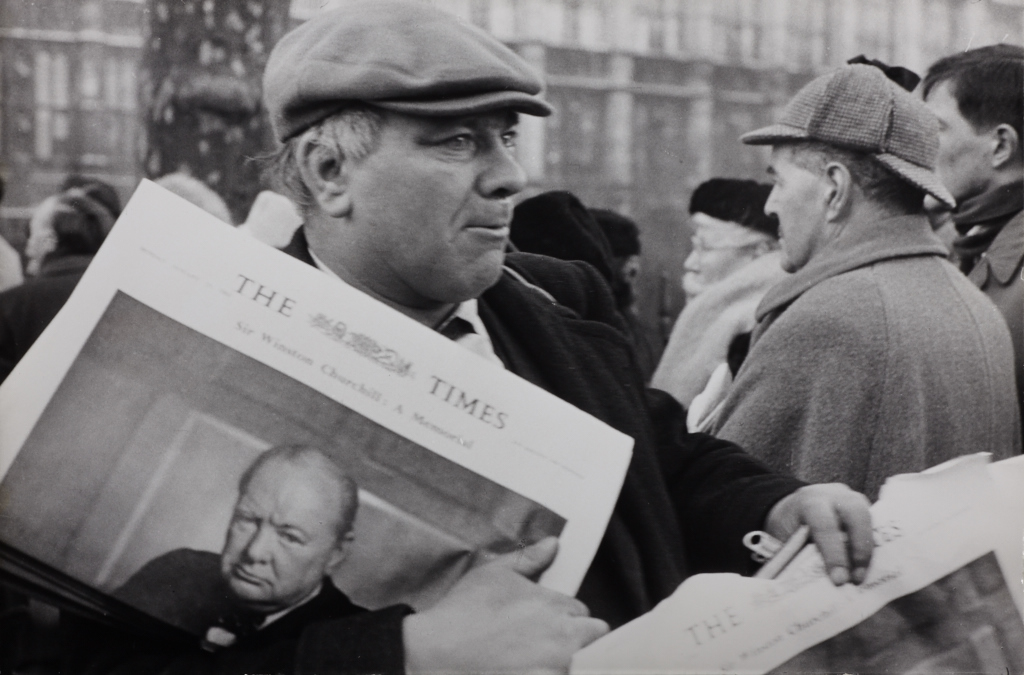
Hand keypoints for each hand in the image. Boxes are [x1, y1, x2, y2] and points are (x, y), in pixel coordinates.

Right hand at [403, 537, 608, 673]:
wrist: (434, 654)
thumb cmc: (463, 613)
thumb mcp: (494, 574)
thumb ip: (529, 559)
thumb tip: (553, 544)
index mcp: (556, 607)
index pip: (584, 614)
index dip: (566, 618)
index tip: (548, 623)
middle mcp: (564, 640)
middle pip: (594, 640)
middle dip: (578, 640)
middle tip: (548, 643)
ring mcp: (555, 669)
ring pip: (582, 664)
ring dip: (567, 661)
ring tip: (536, 659)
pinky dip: (550, 673)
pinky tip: (528, 669)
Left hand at [764, 483, 872, 585]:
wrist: (790, 507)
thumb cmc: (788, 527)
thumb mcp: (785, 538)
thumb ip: (800, 554)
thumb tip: (816, 585)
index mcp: (809, 501)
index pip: (824, 524)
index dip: (833, 553)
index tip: (838, 580)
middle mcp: (832, 495)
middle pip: (856, 515)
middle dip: (859, 549)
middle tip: (856, 579)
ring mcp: (849, 497)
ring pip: (868, 518)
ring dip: (868, 550)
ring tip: (862, 576)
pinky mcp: (861, 505)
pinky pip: (872, 523)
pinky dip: (872, 545)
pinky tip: (870, 565)